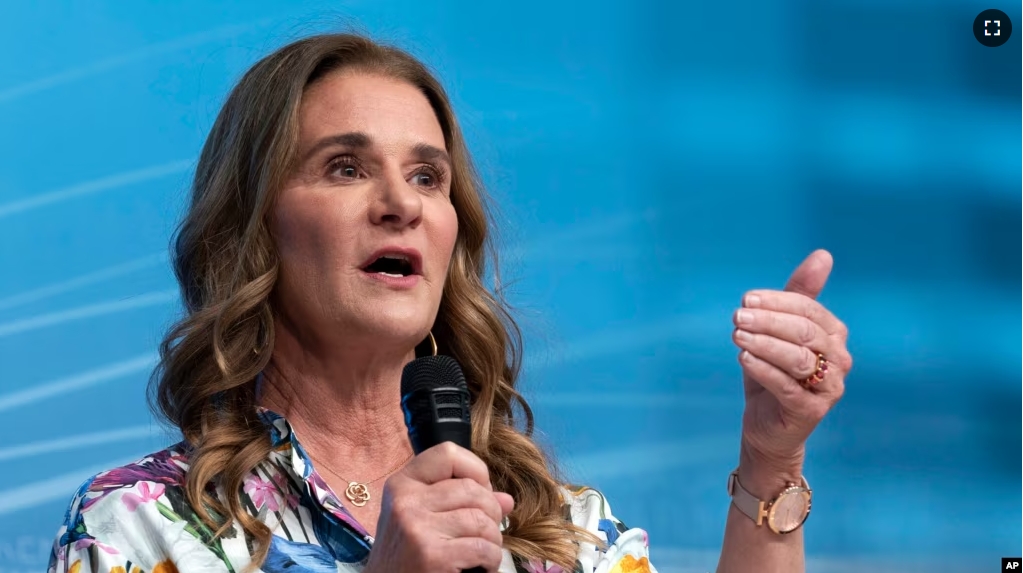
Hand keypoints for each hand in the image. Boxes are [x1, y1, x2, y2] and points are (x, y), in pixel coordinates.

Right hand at [365, 442, 514, 572]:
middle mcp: (405, 501)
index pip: (448, 453)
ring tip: (483, 552)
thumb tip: (506, 500)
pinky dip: (491, 561)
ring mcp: (417, 527)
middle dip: (491, 512)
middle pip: (472, 489)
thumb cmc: (405, 557)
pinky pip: (483, 548)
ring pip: (482, 519)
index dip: (476, 470)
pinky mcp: (432, 555)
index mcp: (401, 485)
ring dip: (493, 540)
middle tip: (486, 532)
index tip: (481, 493)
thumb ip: (458, 503)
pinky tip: (481, 568)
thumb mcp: (419, 521)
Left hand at [730, 250, 852, 483]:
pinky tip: (743, 357)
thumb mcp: (779, 332)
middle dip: (769, 321)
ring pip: (799, 359)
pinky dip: (763, 369)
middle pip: (805, 332)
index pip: (809, 310)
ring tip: (737, 334)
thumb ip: (796, 296)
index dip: (778, 302)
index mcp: (834, 335)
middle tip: (737, 315)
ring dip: (765, 343)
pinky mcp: (811, 411)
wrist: (767, 425)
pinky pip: (787, 386)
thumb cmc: (772, 373)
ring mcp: (830, 388)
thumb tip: (823, 254)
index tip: (746, 298)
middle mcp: (839, 360)